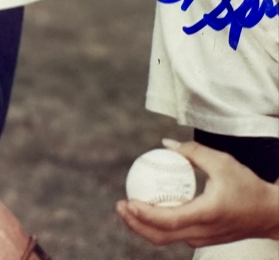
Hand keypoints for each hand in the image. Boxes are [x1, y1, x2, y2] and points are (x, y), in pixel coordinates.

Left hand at [116, 139, 278, 246]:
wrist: (270, 214)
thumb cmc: (248, 187)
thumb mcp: (223, 163)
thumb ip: (193, 152)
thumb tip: (166, 144)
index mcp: (206, 214)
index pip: (168, 220)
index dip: (144, 214)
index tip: (128, 201)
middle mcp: (202, 232)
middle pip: (160, 236)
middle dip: (134, 223)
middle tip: (120, 204)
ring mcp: (201, 239)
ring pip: (165, 238)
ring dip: (142, 225)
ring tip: (127, 206)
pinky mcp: (201, 239)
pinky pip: (173, 233)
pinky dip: (156, 224)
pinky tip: (147, 207)